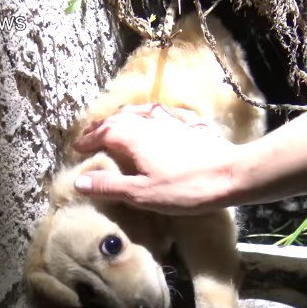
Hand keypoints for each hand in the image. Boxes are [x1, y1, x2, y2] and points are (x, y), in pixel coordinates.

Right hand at [73, 104, 243, 214]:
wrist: (230, 175)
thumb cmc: (185, 188)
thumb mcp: (142, 194)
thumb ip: (110, 186)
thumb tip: (80, 182)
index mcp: (133, 137)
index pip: (103, 133)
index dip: (89, 140)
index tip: (77, 148)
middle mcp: (149, 123)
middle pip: (119, 119)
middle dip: (102, 126)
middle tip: (90, 136)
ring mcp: (170, 122)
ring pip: (139, 113)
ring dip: (123, 118)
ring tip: (115, 125)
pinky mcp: (188, 126)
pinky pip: (160, 114)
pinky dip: (147, 115)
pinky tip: (152, 119)